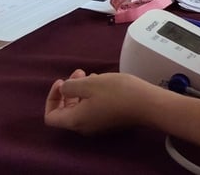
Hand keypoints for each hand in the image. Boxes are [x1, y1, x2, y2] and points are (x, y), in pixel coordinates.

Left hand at [44, 69, 162, 134]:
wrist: (148, 104)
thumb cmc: (118, 93)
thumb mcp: (90, 83)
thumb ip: (70, 86)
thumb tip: (63, 90)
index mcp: (75, 120)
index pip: (50, 116)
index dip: (51, 98)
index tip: (62, 82)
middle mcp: (84, 127)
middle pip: (65, 111)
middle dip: (68, 90)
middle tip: (78, 72)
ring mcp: (98, 125)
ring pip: (80, 108)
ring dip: (81, 90)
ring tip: (92, 75)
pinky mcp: (110, 121)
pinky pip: (93, 109)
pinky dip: (92, 95)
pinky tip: (103, 83)